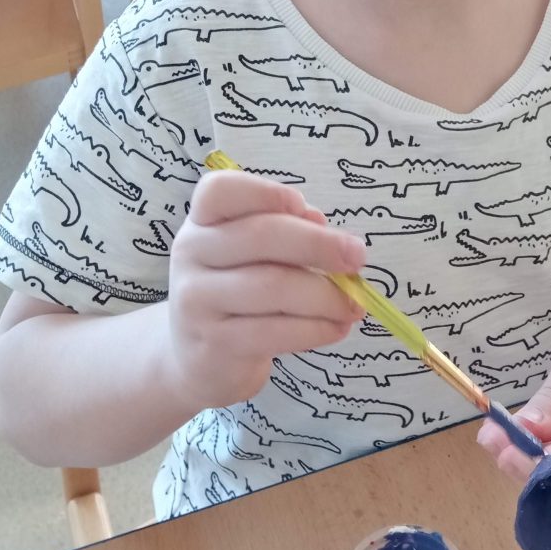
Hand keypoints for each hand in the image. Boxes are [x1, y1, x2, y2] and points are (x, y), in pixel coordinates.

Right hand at [167, 170, 365, 410]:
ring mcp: (198, 300)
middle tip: (358, 257)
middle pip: (260, 236)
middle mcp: (192, 253)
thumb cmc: (237, 292)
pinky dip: (316, 329)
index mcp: (203, 221)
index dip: (266, 193)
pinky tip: (337, 328)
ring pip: (274, 286)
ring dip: (326, 295)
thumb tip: (322, 226)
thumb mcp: (252, 255)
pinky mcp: (216, 343)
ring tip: (354, 304)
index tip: (305, 209)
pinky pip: (276, 331)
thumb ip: (284, 232)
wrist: (196, 359)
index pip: (221, 190)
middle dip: (319, 245)